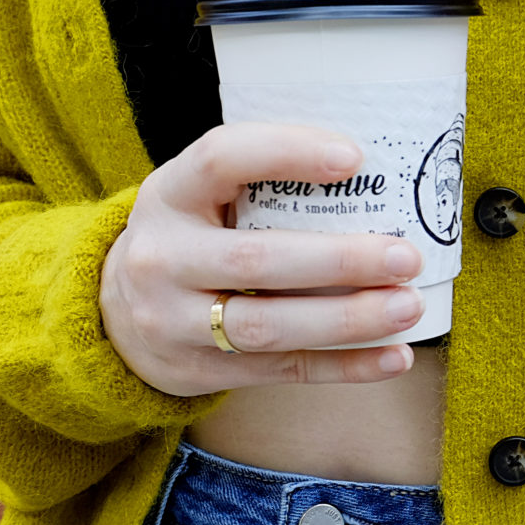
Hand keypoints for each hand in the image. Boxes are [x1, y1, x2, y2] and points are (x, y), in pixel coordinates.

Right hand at [100, 124, 425, 396]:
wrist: (116, 315)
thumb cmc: (194, 236)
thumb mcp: (202, 195)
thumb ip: (263, 181)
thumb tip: (380, 172)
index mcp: (169, 194)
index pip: (220, 159)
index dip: (286, 153)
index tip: (354, 157)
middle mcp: (163, 257)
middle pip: (257, 259)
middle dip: (340, 260)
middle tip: (405, 257)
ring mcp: (173, 321)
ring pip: (268, 326)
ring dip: (348, 319)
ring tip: (408, 307)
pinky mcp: (197, 370)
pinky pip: (281, 371)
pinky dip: (345, 366)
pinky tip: (395, 356)